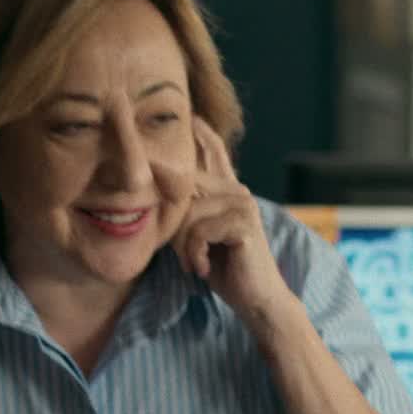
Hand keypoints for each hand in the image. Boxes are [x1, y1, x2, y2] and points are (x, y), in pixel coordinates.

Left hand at [173, 117, 292, 323]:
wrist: (256, 300)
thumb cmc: (224, 269)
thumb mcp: (197, 237)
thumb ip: (185, 214)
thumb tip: (156, 195)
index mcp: (228, 193)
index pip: (215, 154)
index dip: (203, 134)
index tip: (191, 114)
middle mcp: (237, 192)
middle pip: (186, 190)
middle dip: (177, 226)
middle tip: (190, 258)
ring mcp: (243, 205)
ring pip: (189, 215)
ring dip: (185, 247)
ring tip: (197, 265)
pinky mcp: (243, 223)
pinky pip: (199, 231)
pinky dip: (195, 254)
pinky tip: (205, 268)